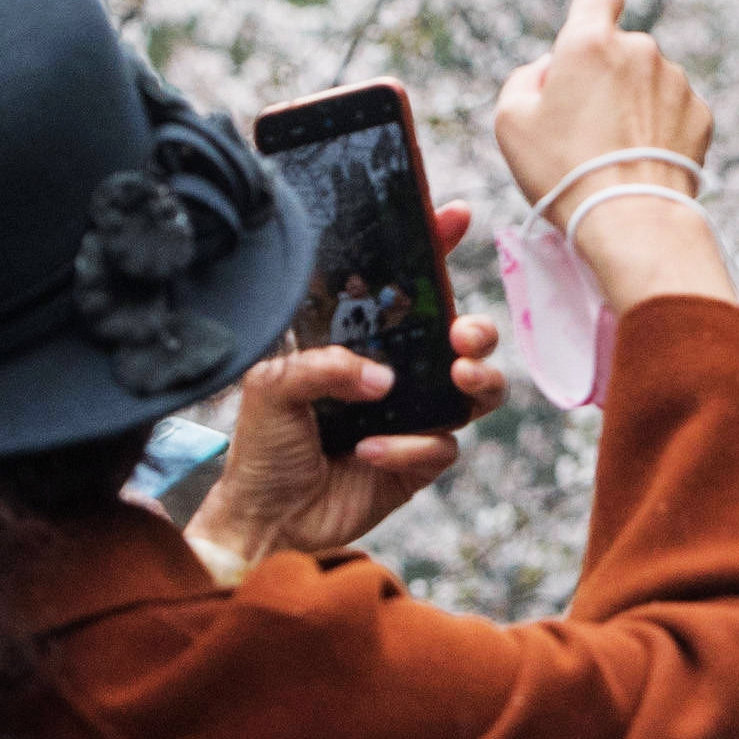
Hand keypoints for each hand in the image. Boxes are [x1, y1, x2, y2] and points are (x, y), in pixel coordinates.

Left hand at [189, 204, 504, 560]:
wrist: (266, 523)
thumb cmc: (261, 449)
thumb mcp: (271, 386)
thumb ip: (323, 364)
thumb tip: (384, 377)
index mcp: (359, 342)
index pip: (404, 286)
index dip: (434, 248)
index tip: (457, 216)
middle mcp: (394, 373)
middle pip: (461, 336)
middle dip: (477, 327)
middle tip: (461, 334)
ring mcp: (413, 416)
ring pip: (476, 388)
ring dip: (477, 379)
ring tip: (457, 378)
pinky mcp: (420, 462)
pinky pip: (442, 445)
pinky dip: (412, 446)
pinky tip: (371, 451)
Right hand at [492, 0, 732, 310]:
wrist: (631, 218)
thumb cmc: (562, 172)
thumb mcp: (511, 122)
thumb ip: (525, 81)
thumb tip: (552, 71)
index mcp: (589, 42)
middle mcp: (638, 50)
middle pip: (612, 56)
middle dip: (598, 83)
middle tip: (580, 136)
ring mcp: (674, 81)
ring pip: (644, 86)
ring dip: (629, 109)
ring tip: (611, 158)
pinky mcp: (700, 113)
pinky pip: (670, 112)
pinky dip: (657, 131)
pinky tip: (641, 162)